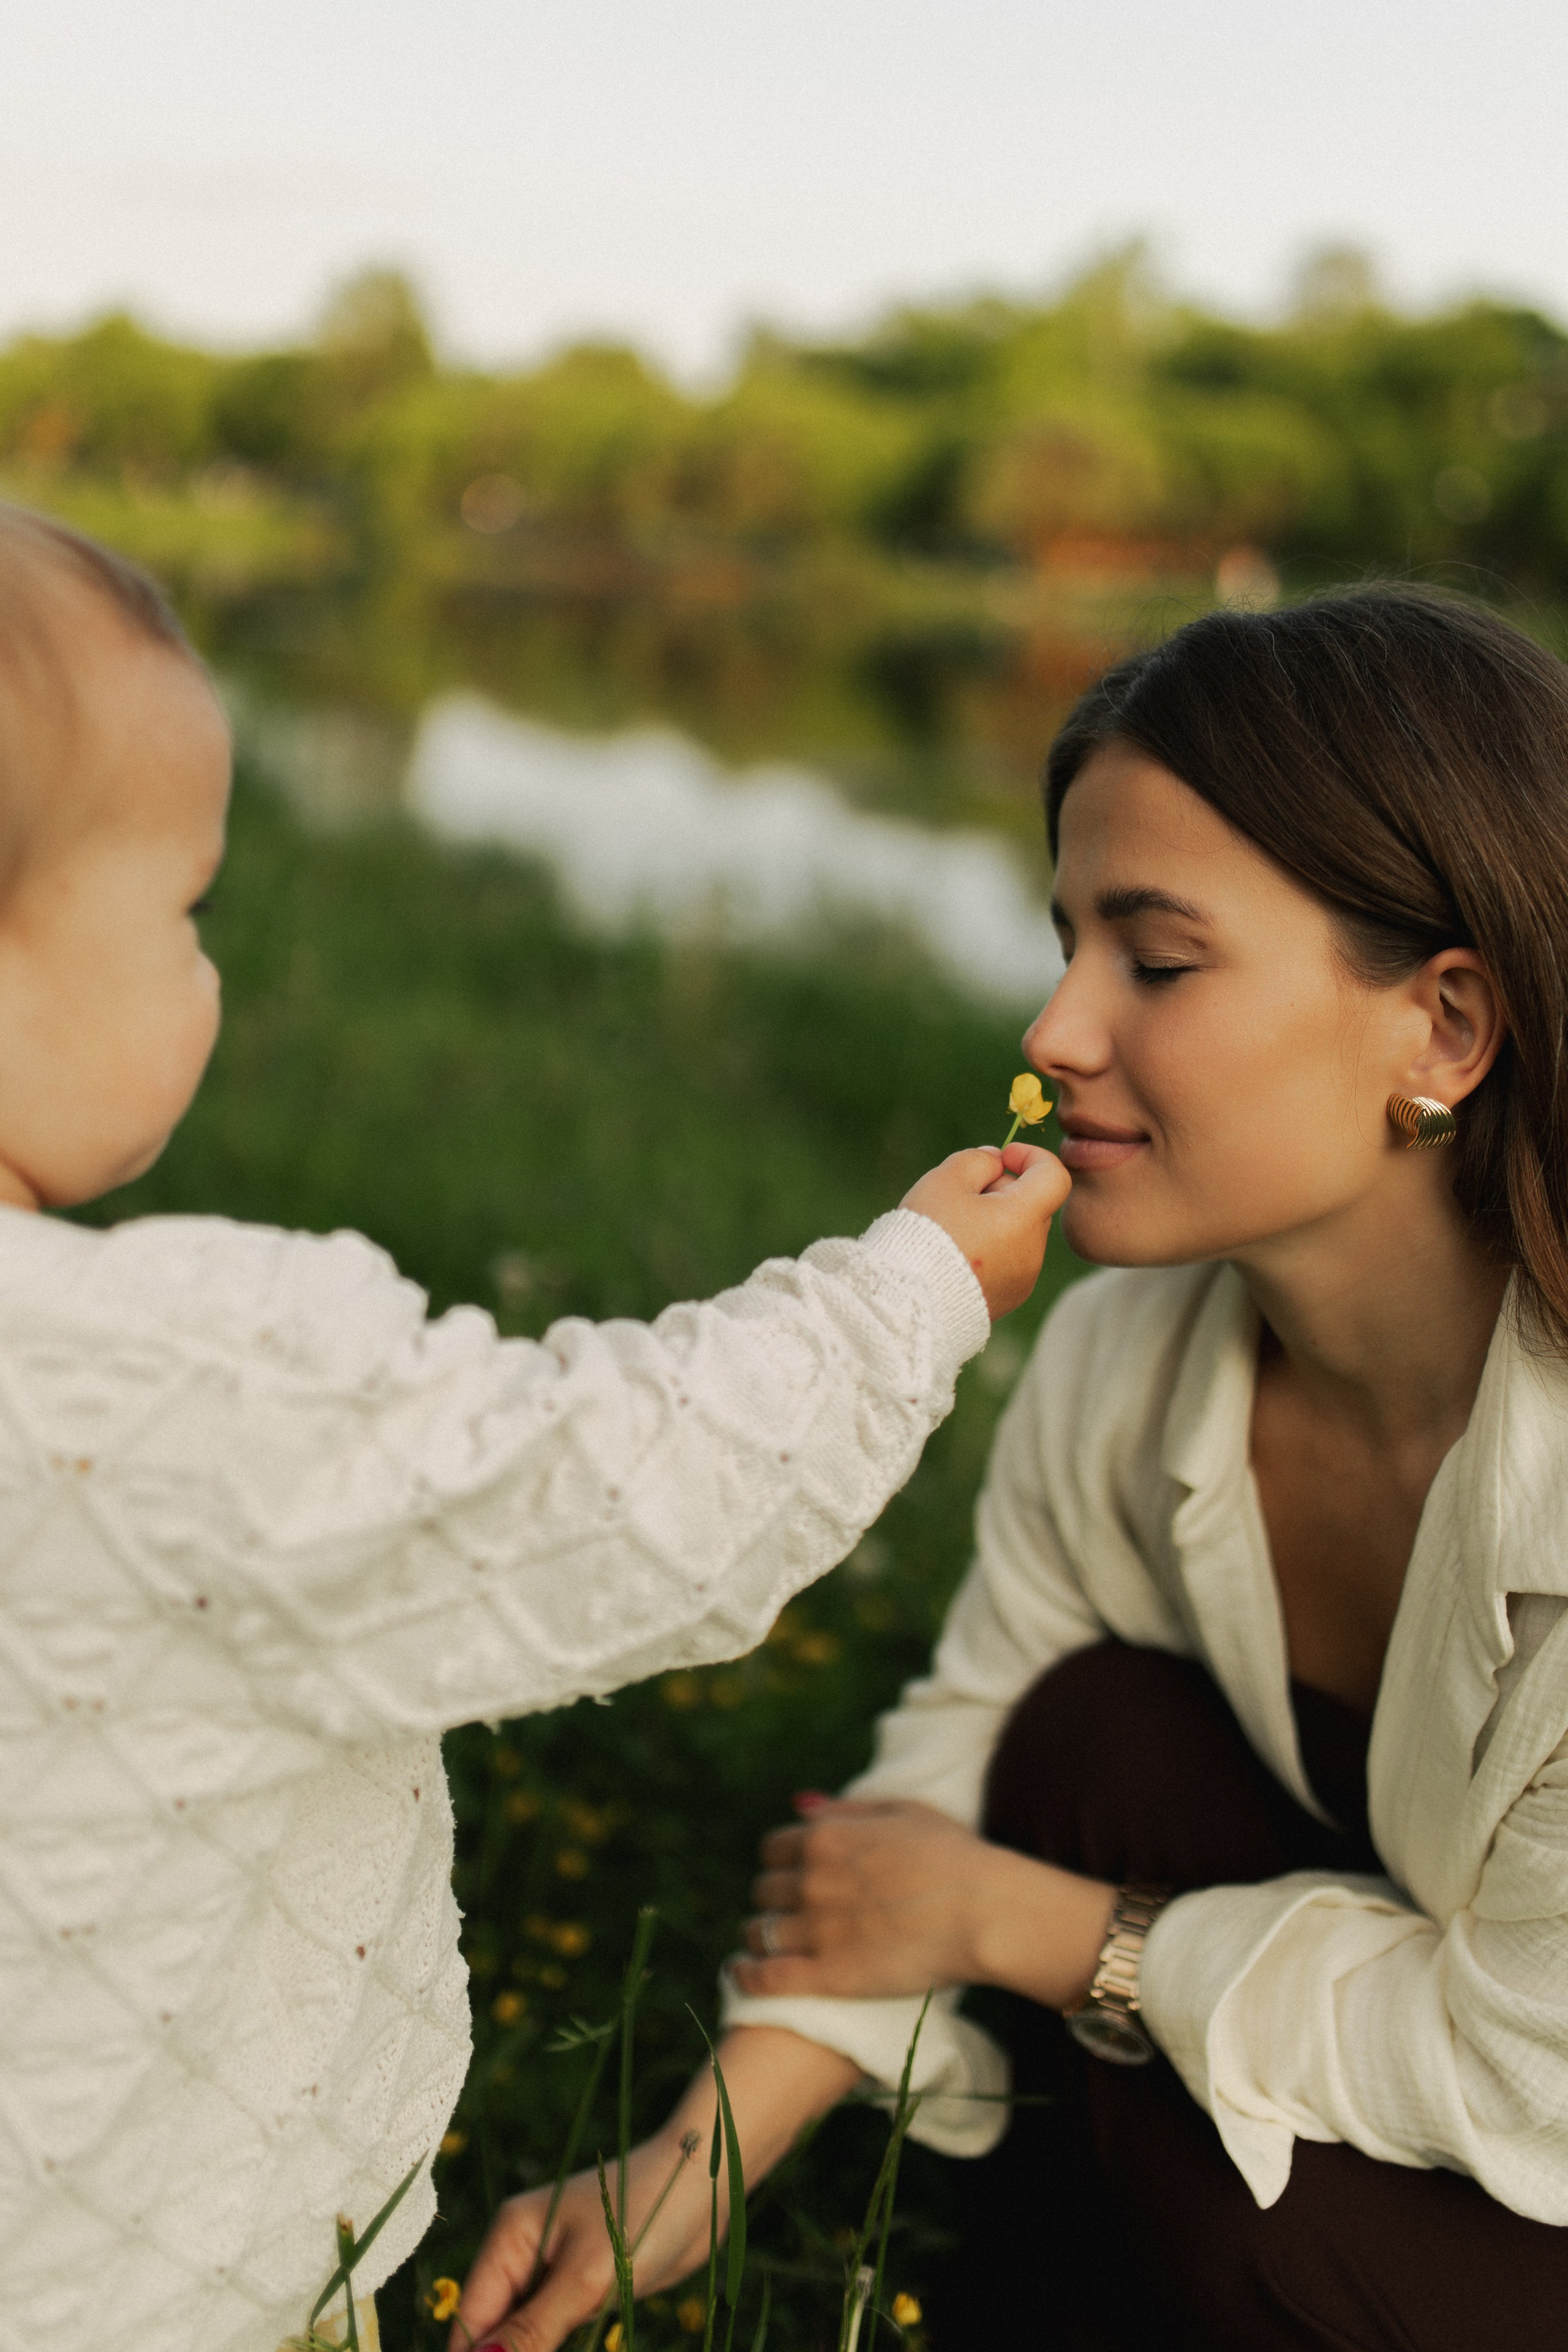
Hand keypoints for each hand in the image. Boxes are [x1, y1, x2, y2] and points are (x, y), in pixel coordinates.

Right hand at [454, 2129, 712, 2351]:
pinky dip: (556, 2348)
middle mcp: (524, 2252)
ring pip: (524, 2335)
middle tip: (559, 2345)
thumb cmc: (646, 2212)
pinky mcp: (584, 2286)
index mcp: (511, 2237)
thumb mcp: (587, 2278)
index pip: (471, 2317)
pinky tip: (588, 2344)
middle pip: (494, 2330)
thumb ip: (532, 2328)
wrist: (706, 2180)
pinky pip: (555, 2332)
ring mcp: (554, 2270)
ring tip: (582, 2336)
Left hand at [730, 1797, 1114, 2011]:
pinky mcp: (828, 1975)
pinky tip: (743, 1974)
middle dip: (774, 1898)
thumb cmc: (953, 1857)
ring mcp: (817, 1928)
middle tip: (792, 1912)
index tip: (795, 1875)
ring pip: (758, 1932)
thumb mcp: (900, 1812)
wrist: (984, 1911)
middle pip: (764, 1889)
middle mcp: (812, 1879)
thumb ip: (846, 1809)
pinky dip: (747, 1975)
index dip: (783, 1862)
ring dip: (760, 1936)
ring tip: (770, 1944)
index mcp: (826, 1837)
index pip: (773, 1848)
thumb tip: (800, 1804)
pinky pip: (766, 1976)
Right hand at [901, 1141, 1069, 1318]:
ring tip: (954, 1230)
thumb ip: (977, 1160)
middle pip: (1032, 1204)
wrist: (907, 1299)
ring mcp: (1023, 1278)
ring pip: (1019, 1234)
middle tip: (960, 1196)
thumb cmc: (927, 1234)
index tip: (1001, 1159)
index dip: (1031, 1157)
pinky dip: (991, 1251)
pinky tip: (956, 1256)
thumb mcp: (946, 1180)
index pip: (1054, 1176)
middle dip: (1002, 1190)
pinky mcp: (1009, 1298)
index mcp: (1023, 1218)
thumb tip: (996, 1162)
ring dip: (995, 1222)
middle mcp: (1032, 1251)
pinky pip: (1009, 1262)